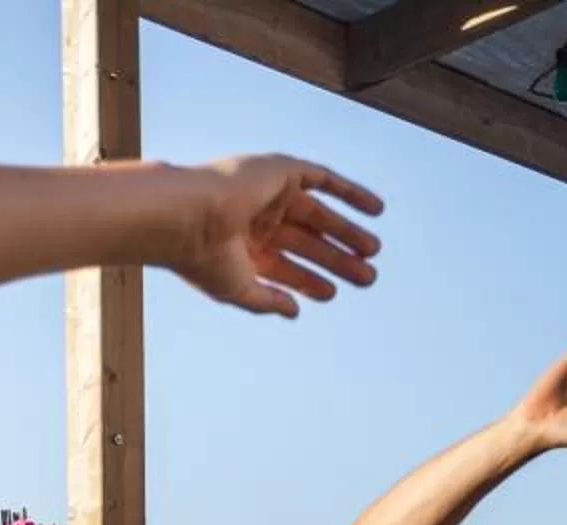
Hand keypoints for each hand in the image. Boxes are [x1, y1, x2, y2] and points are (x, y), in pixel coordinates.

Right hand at [167, 157, 384, 316]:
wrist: (189, 217)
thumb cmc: (204, 256)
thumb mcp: (239, 289)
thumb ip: (268, 301)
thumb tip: (294, 312)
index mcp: (243, 246)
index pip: (284, 264)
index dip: (309, 280)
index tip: (332, 293)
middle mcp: (257, 218)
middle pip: (308, 241)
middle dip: (337, 259)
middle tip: (366, 277)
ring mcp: (269, 193)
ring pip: (319, 214)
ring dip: (347, 232)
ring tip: (374, 252)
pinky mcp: (281, 171)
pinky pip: (323, 178)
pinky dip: (351, 191)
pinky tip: (377, 210)